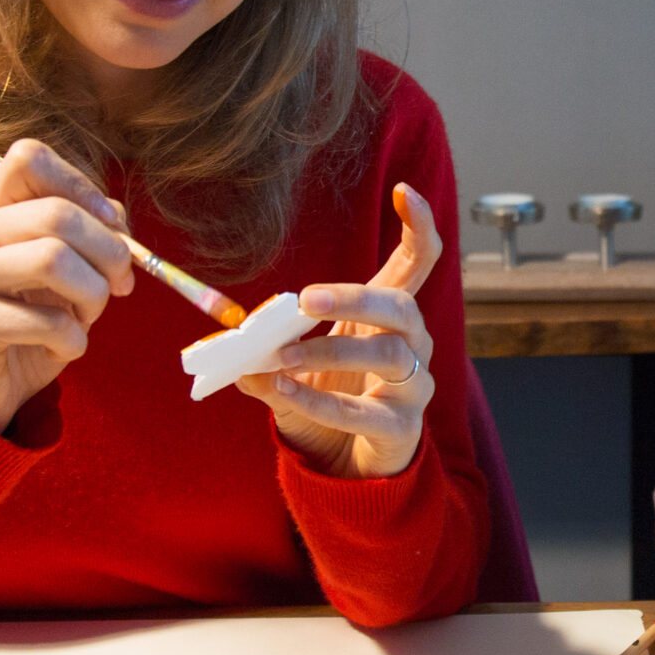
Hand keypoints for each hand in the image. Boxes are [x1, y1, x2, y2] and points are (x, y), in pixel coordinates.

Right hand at [0, 138, 135, 435]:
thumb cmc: (26, 322)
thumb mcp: (59, 270)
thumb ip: (87, 233)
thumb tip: (118, 219)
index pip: (28, 158)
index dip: (82, 185)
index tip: (112, 226)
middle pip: (56, 213)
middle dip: (109, 252)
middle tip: (120, 285)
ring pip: (54, 260)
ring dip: (93, 296)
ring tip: (86, 318)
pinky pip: (48, 321)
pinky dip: (74, 339)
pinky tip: (63, 347)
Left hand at [241, 183, 439, 479]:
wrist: (350, 464)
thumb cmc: (331, 398)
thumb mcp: (295, 367)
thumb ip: (269, 354)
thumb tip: (236, 349)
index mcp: (389, 317)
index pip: (418, 263)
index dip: (418, 226)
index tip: (402, 190)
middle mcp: (412, 344)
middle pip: (402, 308)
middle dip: (356, 298)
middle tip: (306, 299)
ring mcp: (413, 386)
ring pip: (389, 356)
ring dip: (330, 351)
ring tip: (282, 357)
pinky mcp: (400, 427)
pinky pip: (363, 411)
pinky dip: (317, 400)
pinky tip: (282, 390)